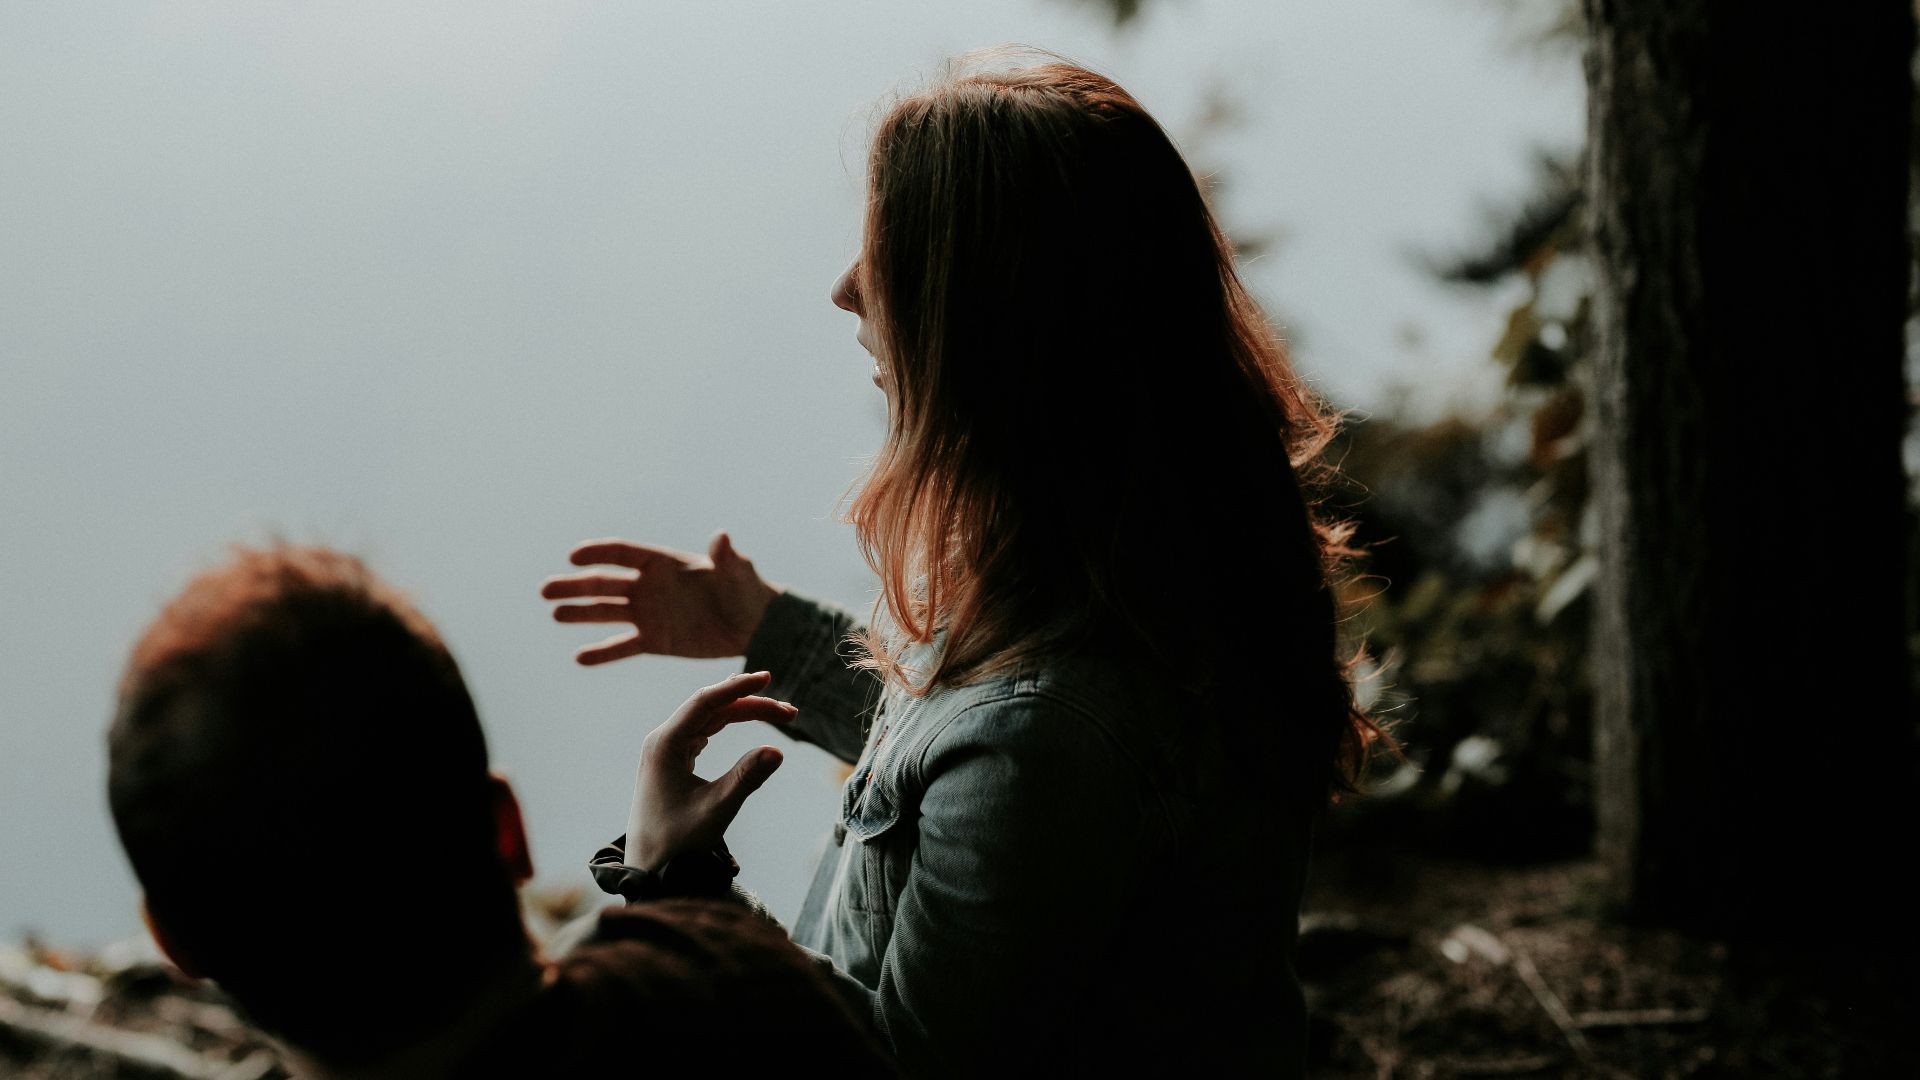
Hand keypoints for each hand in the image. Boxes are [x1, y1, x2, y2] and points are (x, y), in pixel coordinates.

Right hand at [541, 532, 779, 663]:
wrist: (753, 625)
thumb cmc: (747, 591)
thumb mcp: (737, 572)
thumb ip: (726, 558)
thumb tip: (722, 537)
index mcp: (664, 563)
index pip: (623, 553)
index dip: (598, 553)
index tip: (574, 557)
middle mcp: (649, 586)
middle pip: (604, 583)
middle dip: (575, 586)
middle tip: (545, 590)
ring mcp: (648, 614)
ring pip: (607, 613)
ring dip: (580, 613)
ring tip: (555, 614)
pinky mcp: (654, 641)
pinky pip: (623, 647)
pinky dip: (603, 652)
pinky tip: (580, 657)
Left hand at [626, 671, 791, 871]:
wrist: (649, 869)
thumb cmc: (677, 843)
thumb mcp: (716, 810)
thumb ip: (746, 778)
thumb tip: (778, 750)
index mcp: (664, 745)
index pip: (705, 702)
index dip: (738, 688)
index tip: (767, 678)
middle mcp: (662, 741)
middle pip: (711, 708)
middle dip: (750, 704)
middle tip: (790, 713)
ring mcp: (666, 750)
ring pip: (709, 719)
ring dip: (743, 713)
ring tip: (780, 715)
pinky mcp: (673, 761)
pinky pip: (704, 731)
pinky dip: (728, 724)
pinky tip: (745, 717)